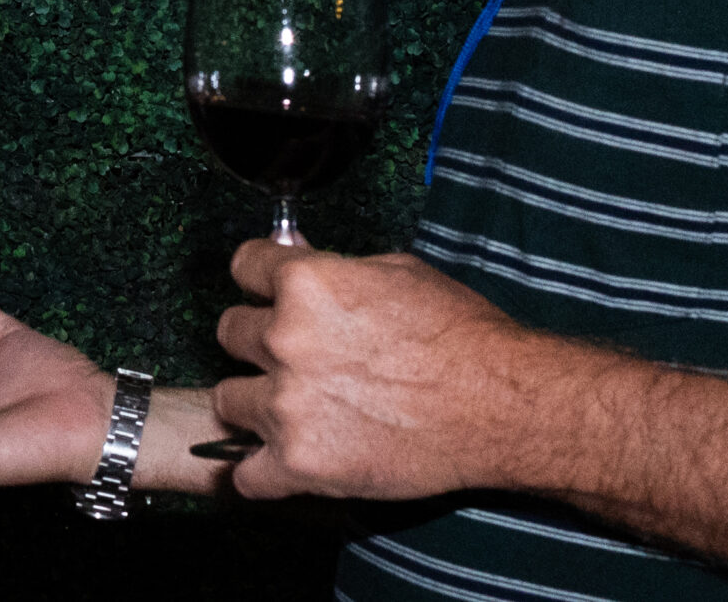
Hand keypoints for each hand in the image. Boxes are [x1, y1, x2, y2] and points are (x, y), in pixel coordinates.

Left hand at [214, 238, 536, 500]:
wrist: (500, 406)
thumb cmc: (461, 337)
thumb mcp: (398, 272)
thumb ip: (333, 267)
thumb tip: (290, 252)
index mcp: (307, 284)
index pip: (243, 266)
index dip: (261, 280)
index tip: (270, 293)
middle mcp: (285, 339)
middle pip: (230, 332)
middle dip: (259, 341)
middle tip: (296, 356)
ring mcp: (287, 405)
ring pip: (227, 400)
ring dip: (256, 403)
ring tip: (297, 409)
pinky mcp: (299, 464)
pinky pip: (244, 475)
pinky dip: (262, 472)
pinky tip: (285, 460)